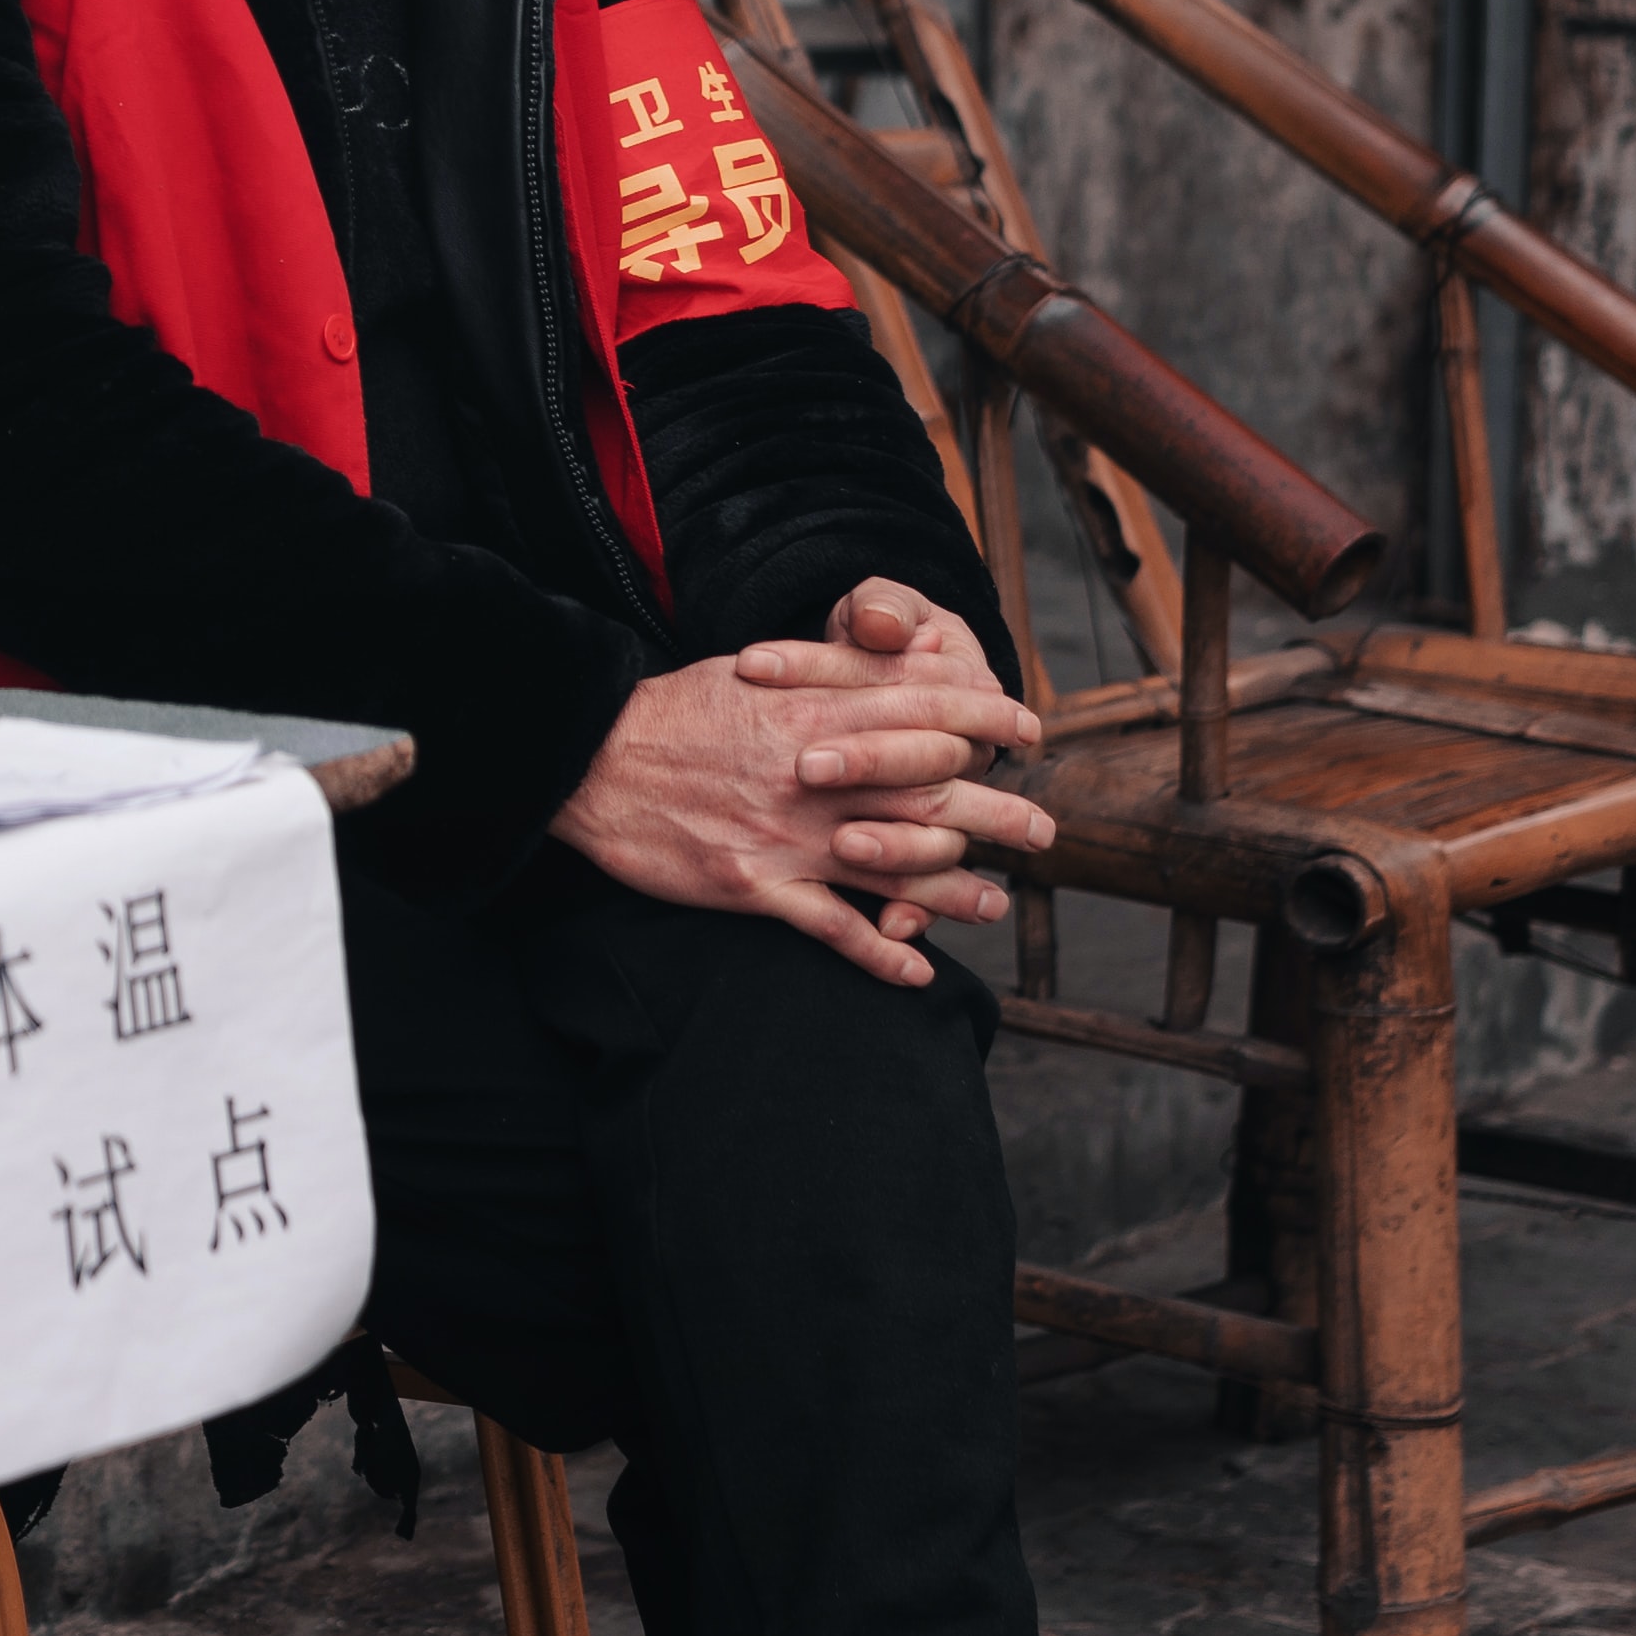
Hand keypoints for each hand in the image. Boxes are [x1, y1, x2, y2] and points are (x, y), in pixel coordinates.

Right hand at [550, 600, 1047, 989]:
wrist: (588, 761)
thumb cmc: (667, 713)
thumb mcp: (749, 674)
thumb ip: (819, 677)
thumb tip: (883, 664)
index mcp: (813, 711)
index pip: (921, 709)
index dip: (984, 716)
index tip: (1029, 727)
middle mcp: (814, 774)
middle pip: (928, 792)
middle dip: (997, 811)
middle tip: (1047, 830)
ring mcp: (787, 834)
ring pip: (895, 866)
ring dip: (956, 890)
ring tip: (997, 905)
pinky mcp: (754, 884)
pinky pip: (832, 927)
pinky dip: (880, 952)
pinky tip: (916, 971)